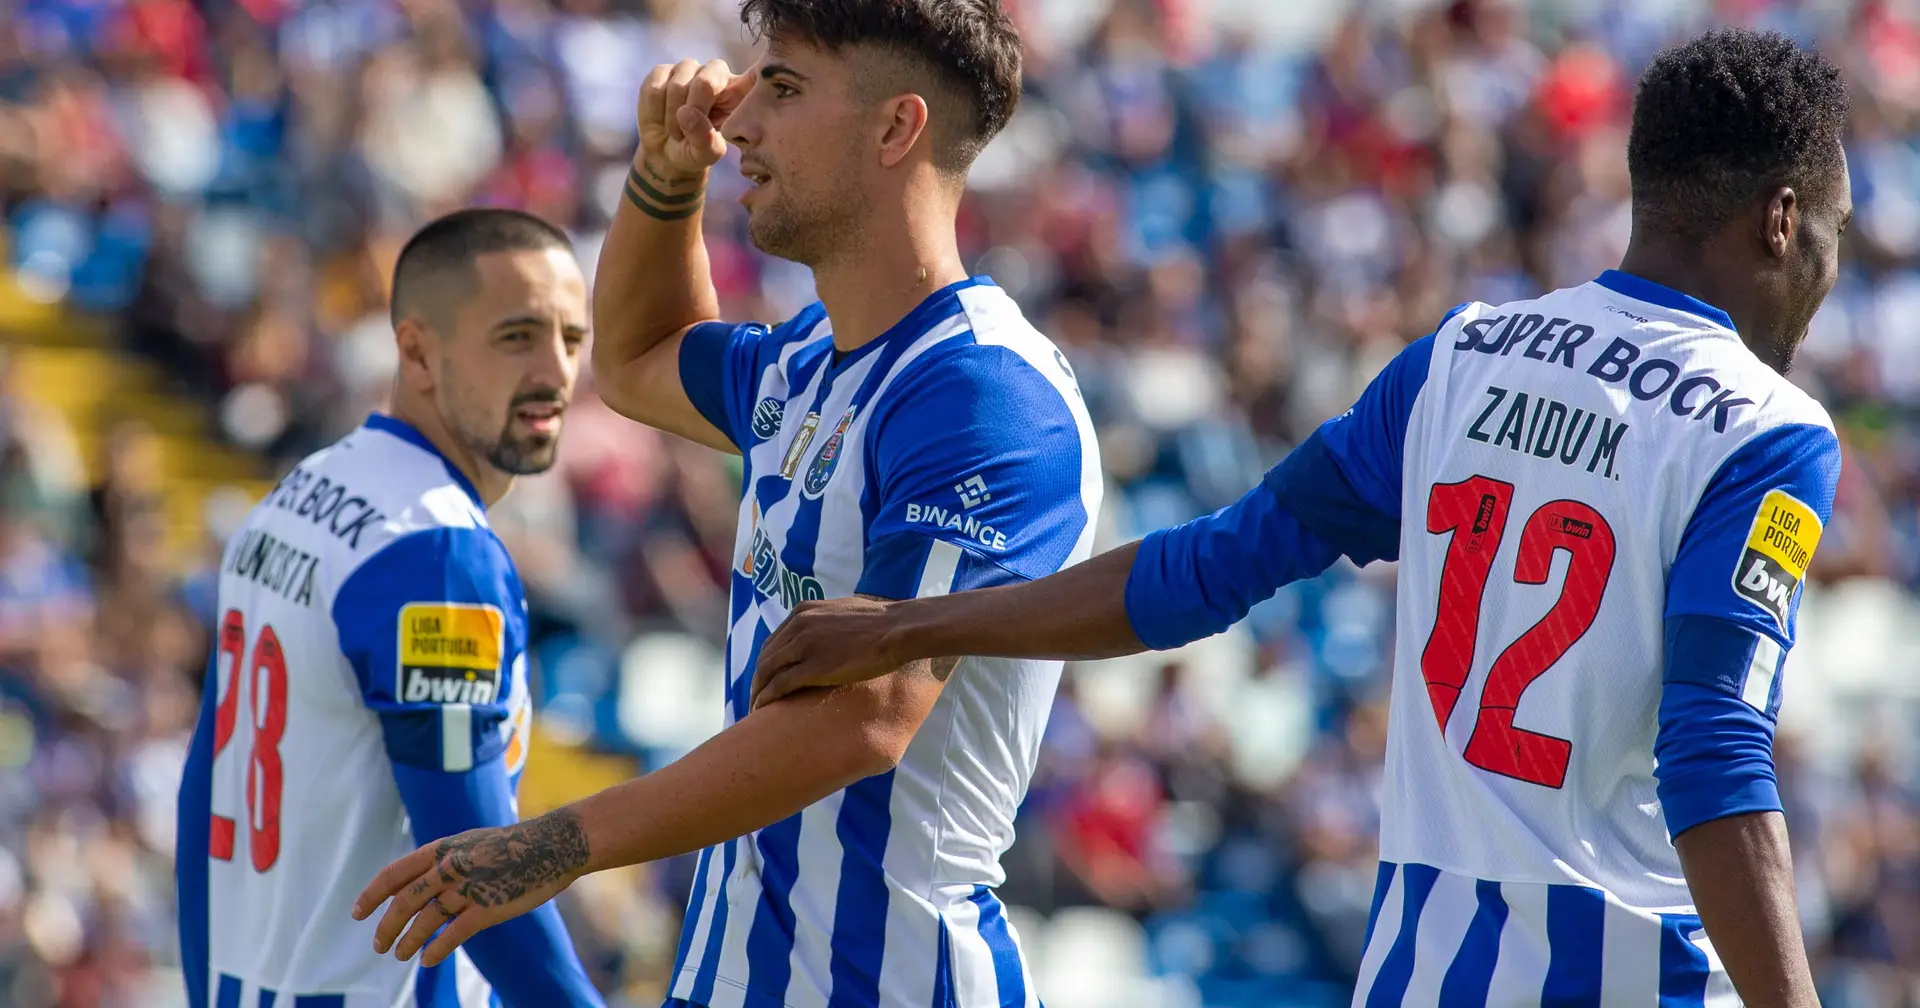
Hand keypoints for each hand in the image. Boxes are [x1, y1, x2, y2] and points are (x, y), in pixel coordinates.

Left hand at [351, 809, 590, 966]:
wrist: (555, 844)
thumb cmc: (516, 844)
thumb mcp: (472, 842)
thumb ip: (446, 859)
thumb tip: (420, 881)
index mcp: (443, 847)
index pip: (395, 873)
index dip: (372, 894)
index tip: (358, 912)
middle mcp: (450, 866)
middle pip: (404, 901)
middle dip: (387, 926)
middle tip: (379, 945)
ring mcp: (469, 887)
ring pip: (425, 920)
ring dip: (408, 941)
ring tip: (400, 955)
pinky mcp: (489, 907)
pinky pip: (452, 934)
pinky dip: (436, 949)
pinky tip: (427, 960)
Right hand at [637, 58, 751, 184]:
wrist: (665, 153)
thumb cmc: (694, 151)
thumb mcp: (705, 154)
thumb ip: (704, 138)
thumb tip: (686, 112)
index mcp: (737, 90)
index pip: (753, 73)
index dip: (757, 73)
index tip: (762, 78)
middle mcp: (714, 73)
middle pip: (706, 81)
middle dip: (694, 110)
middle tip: (688, 134)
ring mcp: (688, 69)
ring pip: (677, 84)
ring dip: (672, 115)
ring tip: (676, 131)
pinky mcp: (662, 71)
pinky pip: (655, 86)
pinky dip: (654, 109)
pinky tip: (661, 118)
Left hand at [752, 596, 910, 708]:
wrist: (897, 630)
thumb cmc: (881, 624)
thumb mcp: (844, 613)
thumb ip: (828, 621)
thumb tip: (831, 632)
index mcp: (803, 612)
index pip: (773, 641)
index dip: (765, 663)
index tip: (765, 680)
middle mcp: (798, 626)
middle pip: (765, 657)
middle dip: (757, 679)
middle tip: (755, 698)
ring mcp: (803, 646)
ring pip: (766, 672)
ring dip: (757, 692)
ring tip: (755, 709)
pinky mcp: (813, 667)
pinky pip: (779, 685)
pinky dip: (766, 698)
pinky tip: (762, 710)